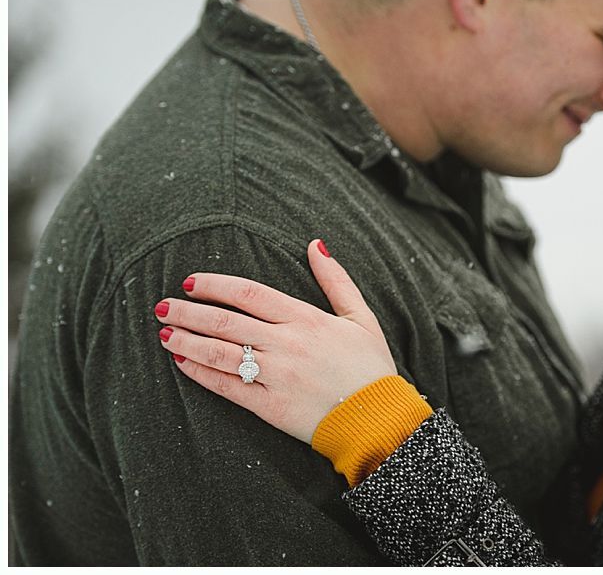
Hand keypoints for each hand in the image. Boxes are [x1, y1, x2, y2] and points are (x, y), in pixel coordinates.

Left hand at [154, 239, 396, 442]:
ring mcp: (277, 375)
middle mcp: (287, 343)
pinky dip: (201, 374)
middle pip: (226, 321)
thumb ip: (336, 280)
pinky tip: (183, 364)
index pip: (248, 293)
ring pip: (220, 352)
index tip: (190, 283)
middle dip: (188, 312)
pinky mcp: (271, 406)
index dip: (215, 285)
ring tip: (164, 335)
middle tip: (163, 308)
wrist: (379, 418)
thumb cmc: (370, 367)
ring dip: (187, 341)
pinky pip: (227, 387)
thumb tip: (315, 245)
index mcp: (306, 318)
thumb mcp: (361, 317)